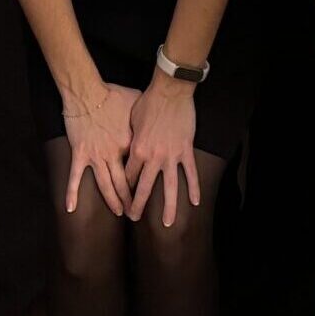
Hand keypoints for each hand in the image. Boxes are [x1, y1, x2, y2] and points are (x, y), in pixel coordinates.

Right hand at [60, 82, 138, 215]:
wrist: (87, 91)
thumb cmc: (112, 94)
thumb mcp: (136, 103)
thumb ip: (144, 115)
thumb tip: (155, 115)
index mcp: (130, 144)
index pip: (138, 166)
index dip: (144, 179)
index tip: (149, 189)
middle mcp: (114, 154)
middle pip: (124, 183)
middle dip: (131, 200)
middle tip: (137, 213)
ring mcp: (96, 156)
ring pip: (105, 185)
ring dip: (112, 201)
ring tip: (118, 213)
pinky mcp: (80, 154)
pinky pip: (75, 177)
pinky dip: (72, 193)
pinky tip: (71, 209)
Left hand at [122, 75, 201, 226]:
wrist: (170, 92)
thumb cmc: (148, 102)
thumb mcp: (131, 121)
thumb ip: (130, 139)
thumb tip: (126, 149)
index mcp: (137, 150)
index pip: (127, 175)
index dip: (123, 189)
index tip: (120, 199)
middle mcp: (153, 157)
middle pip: (143, 187)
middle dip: (137, 205)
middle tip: (133, 218)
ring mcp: (170, 155)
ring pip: (169, 187)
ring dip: (167, 207)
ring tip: (167, 223)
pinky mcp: (185, 150)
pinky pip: (190, 173)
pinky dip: (193, 188)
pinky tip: (194, 202)